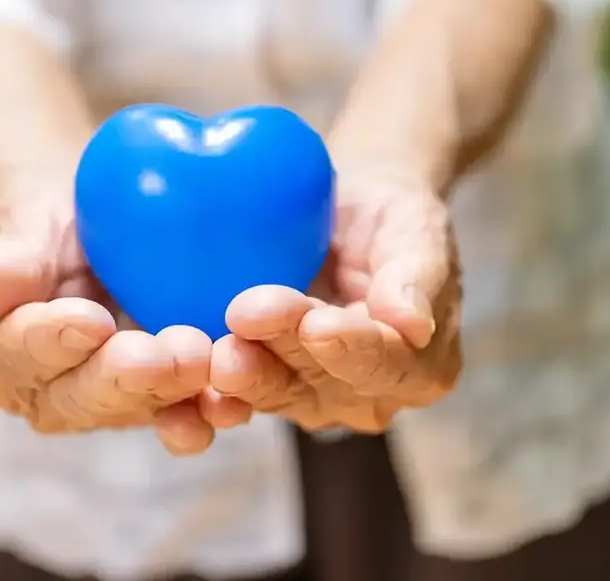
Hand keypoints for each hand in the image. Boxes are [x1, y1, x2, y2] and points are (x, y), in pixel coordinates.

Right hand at [0, 191, 250, 454]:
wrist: (99, 224)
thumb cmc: (52, 219)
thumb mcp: (28, 225)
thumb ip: (3, 263)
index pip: (18, 355)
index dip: (50, 342)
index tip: (88, 320)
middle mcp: (48, 394)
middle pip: (81, 396)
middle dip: (127, 377)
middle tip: (171, 353)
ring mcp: (107, 403)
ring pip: (136, 409)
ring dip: (175, 397)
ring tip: (210, 370)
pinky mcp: (158, 401)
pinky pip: (181, 410)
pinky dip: (209, 408)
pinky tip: (235, 403)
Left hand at [210, 174, 461, 431]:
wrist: (346, 212)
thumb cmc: (391, 216)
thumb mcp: (417, 231)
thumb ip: (418, 278)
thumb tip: (414, 325)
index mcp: (421, 368)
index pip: (386, 365)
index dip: (351, 348)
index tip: (317, 323)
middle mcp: (368, 396)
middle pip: (323, 381)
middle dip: (284, 349)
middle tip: (247, 315)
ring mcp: (314, 396)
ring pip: (276, 389)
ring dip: (245, 370)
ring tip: (217, 346)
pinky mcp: (267, 382)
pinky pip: (239, 389)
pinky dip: (213, 383)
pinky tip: (189, 365)